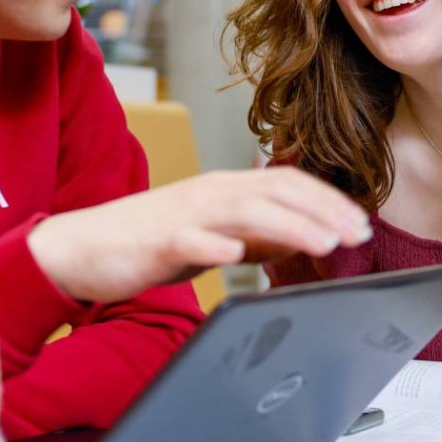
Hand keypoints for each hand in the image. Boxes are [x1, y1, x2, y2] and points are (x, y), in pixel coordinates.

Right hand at [29, 167, 371, 302]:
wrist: (81, 249)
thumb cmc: (148, 243)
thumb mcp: (214, 238)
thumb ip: (254, 238)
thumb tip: (299, 242)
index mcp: (225, 190)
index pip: (287, 183)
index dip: (327, 201)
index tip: (360, 224)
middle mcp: (209, 193)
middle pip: (275, 191)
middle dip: (323, 211)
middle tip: (357, 234)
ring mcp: (183, 214)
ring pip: (243, 211)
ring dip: (288, 225)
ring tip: (324, 243)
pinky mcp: (156, 240)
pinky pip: (190, 240)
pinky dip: (215, 247)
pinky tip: (237, 258)